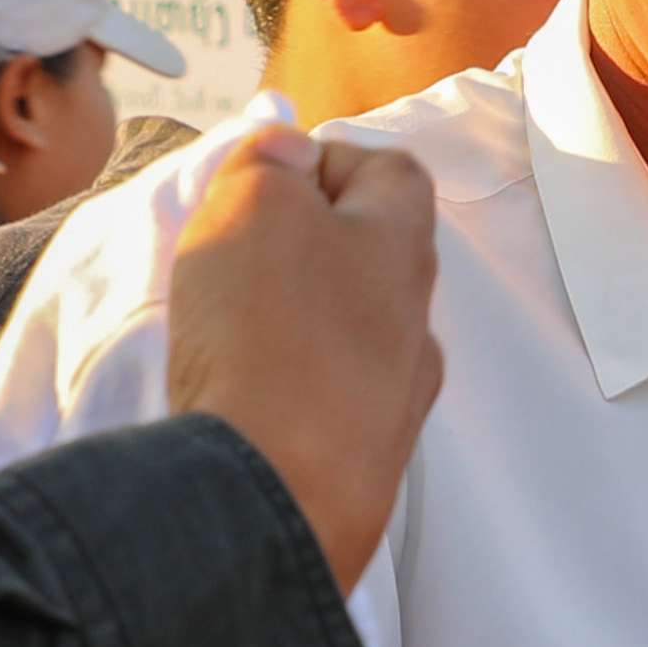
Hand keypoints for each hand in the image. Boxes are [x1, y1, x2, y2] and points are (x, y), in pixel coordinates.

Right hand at [160, 114, 440, 591]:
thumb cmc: (265, 330)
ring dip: (298, 328)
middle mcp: (418, 323)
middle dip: (305, 250)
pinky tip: (244, 405)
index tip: (262, 188)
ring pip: (352, 339)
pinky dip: (290, 396)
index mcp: (404, 246)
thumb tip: (290, 149)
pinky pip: (329, 408)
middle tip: (235, 264)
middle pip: (369, 259)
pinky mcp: (364, 469)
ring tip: (230, 339)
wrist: (273, 497)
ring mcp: (399, 403)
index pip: (389, 170)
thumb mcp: (251, 206)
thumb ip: (269, 163)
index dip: (324, 163)